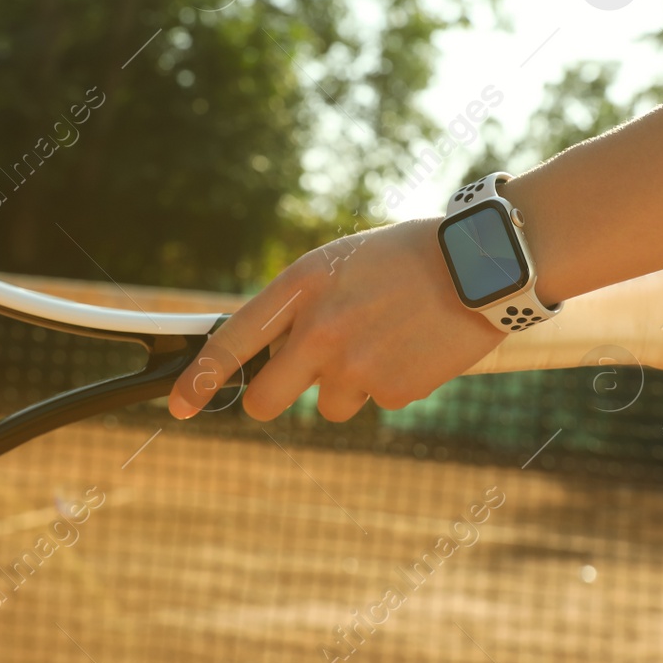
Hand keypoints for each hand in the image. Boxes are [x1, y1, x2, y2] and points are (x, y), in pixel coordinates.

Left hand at [167, 218, 505, 420]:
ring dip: (349, 384)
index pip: (234, 340)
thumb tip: (271, 354)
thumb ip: (302, 306)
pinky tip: (415, 347)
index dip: (199, 378)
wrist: (482, 263)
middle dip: (274, 397)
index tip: (180, 404)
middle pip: (266, 399)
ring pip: (329, 404)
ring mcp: (356, 365)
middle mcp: (320, 330)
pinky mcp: (393, 390)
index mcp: (302, 286)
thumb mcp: (341, 264)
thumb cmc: (407, 257)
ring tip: (386, 339)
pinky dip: (392, 382)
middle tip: (300, 379)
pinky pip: (377, 401)